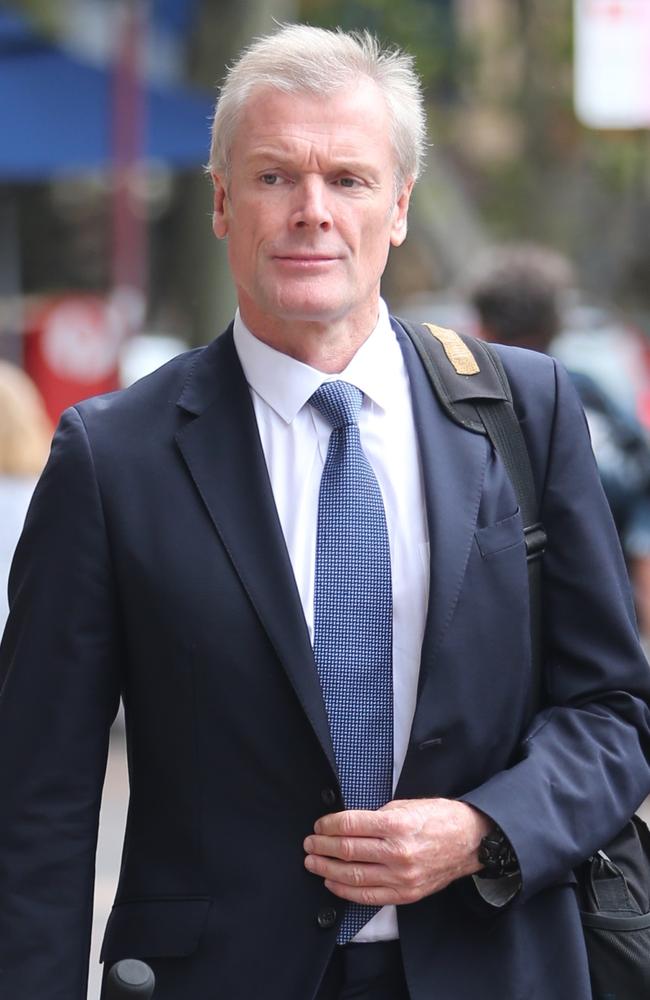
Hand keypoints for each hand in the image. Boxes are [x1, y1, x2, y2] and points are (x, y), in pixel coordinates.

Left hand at [303, 798, 491, 905]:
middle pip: (347, 851)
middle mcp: (397, 853)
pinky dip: (345, 891)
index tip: (319, 825)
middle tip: (310, 843)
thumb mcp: (406, 805)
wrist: (469, 841)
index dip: (328, 825)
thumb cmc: (438, 818)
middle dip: (322, 847)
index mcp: (397, 825)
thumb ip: (376, 816)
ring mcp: (401, 877)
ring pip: (353, 877)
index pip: (350, 825)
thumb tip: (347, 823)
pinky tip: (332, 883)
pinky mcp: (405, 894)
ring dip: (327, 870)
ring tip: (314, 863)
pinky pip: (368, 896)